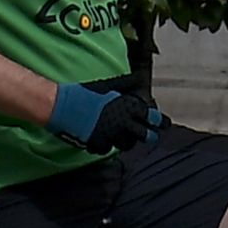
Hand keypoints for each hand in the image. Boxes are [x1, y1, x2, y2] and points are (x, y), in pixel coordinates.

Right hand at [46, 78, 166, 154]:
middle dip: (150, 136)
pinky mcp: (99, 144)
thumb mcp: (108, 84)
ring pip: (128, 145)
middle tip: (152, 136)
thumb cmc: (85, 93)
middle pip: (145, 136)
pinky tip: (104, 139)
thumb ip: (126, 84)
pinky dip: (107, 145)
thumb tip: (140, 78)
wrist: (62, 106)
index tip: (166, 124)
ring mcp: (111, 136)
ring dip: (128, 140)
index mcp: (127, 106)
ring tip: (125, 136)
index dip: (160, 121)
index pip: (151, 116)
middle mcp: (123, 123)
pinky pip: (108, 149)